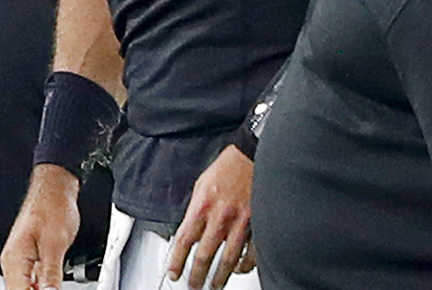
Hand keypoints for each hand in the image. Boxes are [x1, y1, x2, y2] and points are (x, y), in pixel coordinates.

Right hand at [1, 164, 80, 289]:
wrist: (54, 189)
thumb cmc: (53, 207)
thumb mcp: (56, 244)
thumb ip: (51, 274)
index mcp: (15, 259)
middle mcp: (12, 261)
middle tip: (54, 287)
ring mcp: (18, 260)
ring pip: (24, 288)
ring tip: (54, 286)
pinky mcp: (27, 258)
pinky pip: (29, 281)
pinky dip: (39, 287)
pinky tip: (51, 286)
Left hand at [166, 145, 254, 288]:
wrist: (251, 155)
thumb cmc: (227, 168)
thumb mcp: (201, 185)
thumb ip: (195, 210)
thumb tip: (188, 232)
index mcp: (202, 205)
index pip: (185, 240)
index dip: (177, 260)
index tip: (173, 272)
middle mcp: (220, 216)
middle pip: (205, 255)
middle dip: (196, 276)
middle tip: (193, 286)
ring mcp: (241, 223)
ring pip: (228, 260)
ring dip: (219, 277)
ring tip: (214, 285)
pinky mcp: (258, 224)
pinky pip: (252, 253)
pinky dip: (245, 264)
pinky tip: (240, 269)